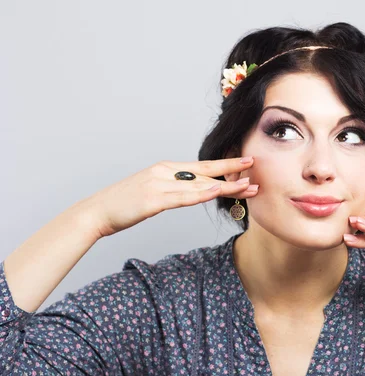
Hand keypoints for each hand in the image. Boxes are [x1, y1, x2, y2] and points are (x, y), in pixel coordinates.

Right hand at [81, 157, 257, 237]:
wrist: (97, 212)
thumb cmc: (125, 204)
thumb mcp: (154, 192)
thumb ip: (174, 189)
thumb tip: (195, 191)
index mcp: (167, 169)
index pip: (202, 166)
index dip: (225, 165)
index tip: (245, 163)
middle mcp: (165, 172)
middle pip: (206, 172)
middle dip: (232, 171)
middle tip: (255, 166)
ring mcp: (159, 184)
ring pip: (199, 184)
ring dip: (225, 185)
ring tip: (247, 185)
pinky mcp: (153, 199)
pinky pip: (182, 197)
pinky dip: (201, 194)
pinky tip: (216, 192)